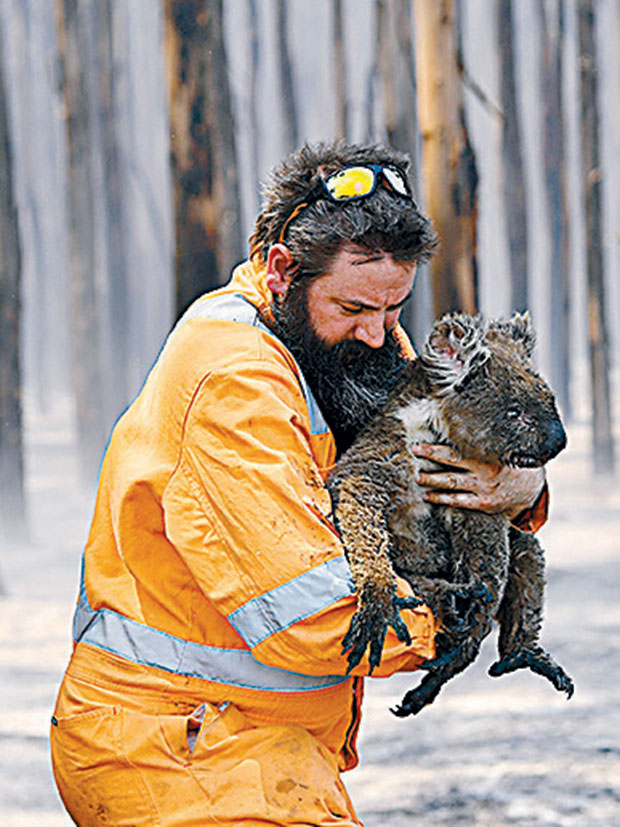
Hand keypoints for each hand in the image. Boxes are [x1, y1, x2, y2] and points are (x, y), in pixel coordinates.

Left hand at [411, 443, 544, 519]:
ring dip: (432, 479)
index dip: (437, 445)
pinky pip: (459, 501)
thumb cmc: (510, 460)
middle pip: (452, 461)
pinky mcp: (483, 503)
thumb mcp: (502, 446)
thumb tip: (464, 408)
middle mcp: (485, 470)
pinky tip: (428, 495)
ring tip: (417, 476)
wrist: (530, 488)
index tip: (420, 442)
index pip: (459, 446)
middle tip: (414, 450)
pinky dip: (441, 498)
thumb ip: (485, 435)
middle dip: (431, 455)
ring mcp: (484, 488)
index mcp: (489, 453)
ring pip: (452, 482)